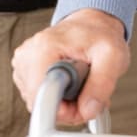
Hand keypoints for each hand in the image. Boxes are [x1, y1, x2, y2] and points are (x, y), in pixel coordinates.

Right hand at [12, 10, 129, 125]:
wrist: (91, 25)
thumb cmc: (100, 35)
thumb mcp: (113, 55)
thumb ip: (102, 84)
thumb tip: (87, 110)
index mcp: (45, 48)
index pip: (42, 96)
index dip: (65, 110)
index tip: (83, 104)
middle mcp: (28, 55)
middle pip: (39, 103)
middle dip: (67, 108)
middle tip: (87, 93)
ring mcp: (23, 63)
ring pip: (38, 104)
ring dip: (63, 103)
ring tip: (79, 84)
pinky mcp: (24, 71)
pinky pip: (37, 98)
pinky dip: (56, 98)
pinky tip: (69, 84)